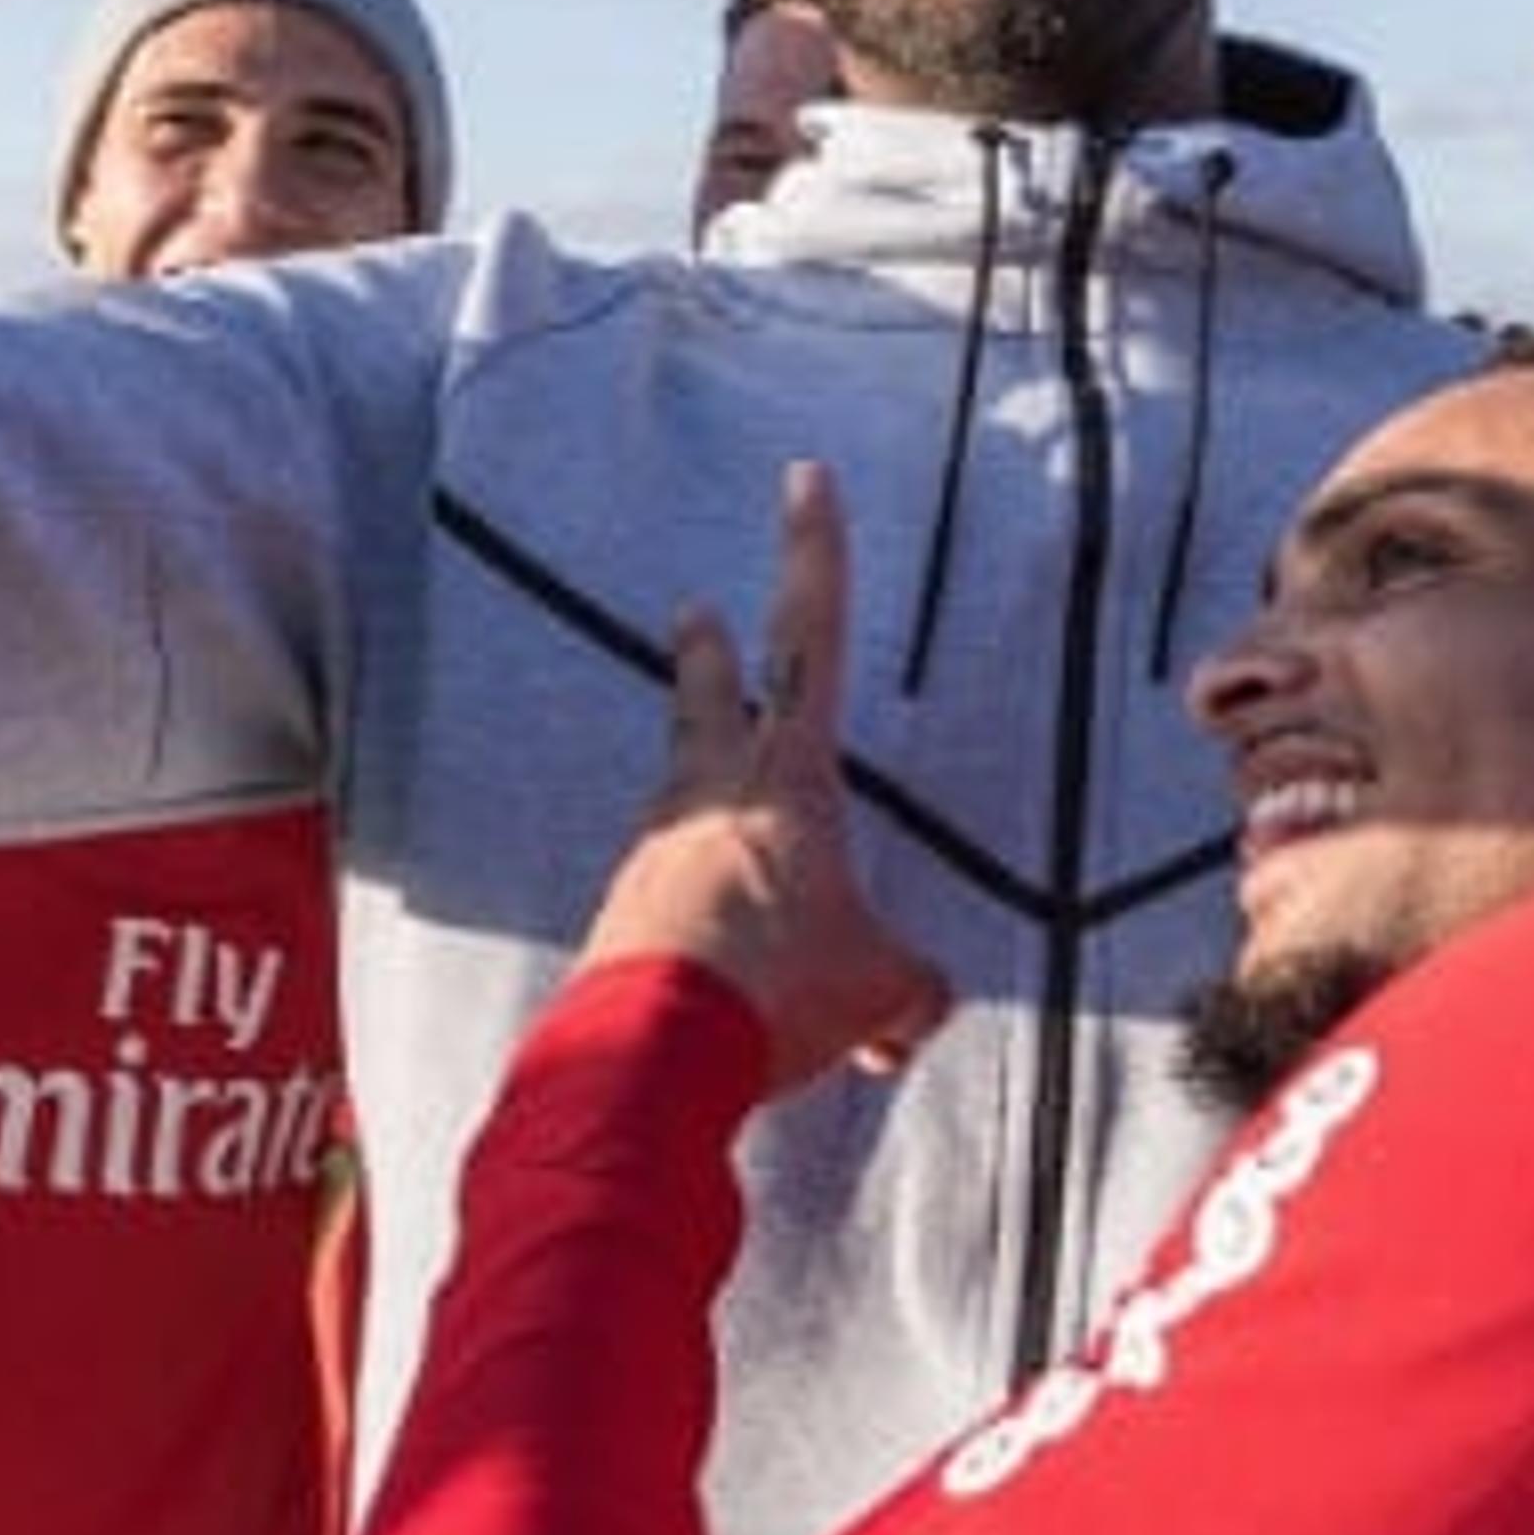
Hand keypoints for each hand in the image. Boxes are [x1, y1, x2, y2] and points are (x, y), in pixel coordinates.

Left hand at [579, 462, 950, 1083]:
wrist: (649, 1057)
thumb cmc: (776, 992)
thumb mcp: (877, 989)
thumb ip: (906, 989)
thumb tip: (910, 1019)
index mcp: (789, 779)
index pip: (814, 636)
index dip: (813, 551)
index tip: (804, 477)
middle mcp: (712, 796)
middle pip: (708, 698)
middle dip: (707, 655)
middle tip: (694, 615)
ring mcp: (656, 853)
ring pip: (683, 801)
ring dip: (702, 802)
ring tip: (727, 836)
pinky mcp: (623, 919)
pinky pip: (671, 899)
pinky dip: (699, 915)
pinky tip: (714, 962)